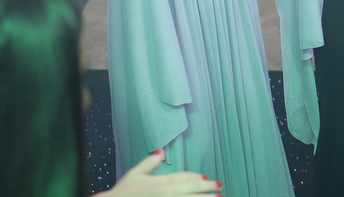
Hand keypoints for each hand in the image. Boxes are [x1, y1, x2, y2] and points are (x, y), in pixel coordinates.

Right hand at [99, 151, 220, 195]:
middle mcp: (168, 193)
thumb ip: (150, 163)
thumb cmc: (123, 192)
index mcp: (161, 182)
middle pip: (192, 189)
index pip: (184, 177)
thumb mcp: (135, 174)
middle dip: (208, 188)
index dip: (196, 177)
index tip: (206, 177)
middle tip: (220, 186)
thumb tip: (160, 151)